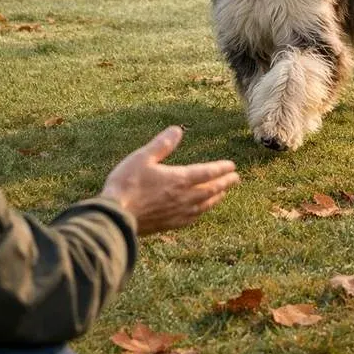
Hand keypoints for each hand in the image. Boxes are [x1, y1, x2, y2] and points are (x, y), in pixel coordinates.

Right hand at [101, 126, 238, 235]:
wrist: (117, 217)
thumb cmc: (127, 184)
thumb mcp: (142, 157)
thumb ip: (162, 144)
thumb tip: (177, 130)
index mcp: (178, 179)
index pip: (206, 172)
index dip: (220, 168)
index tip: (231, 166)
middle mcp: (183, 197)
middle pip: (210, 189)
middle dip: (224, 183)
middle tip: (236, 178)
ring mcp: (178, 213)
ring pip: (204, 204)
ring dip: (216, 197)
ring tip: (223, 193)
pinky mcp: (170, 224)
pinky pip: (193, 217)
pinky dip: (202, 211)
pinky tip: (201, 210)